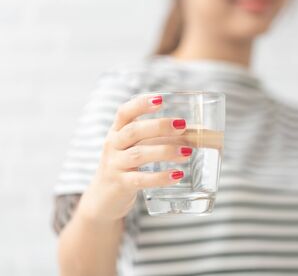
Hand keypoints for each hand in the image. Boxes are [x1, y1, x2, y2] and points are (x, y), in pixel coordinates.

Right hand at [76, 93, 191, 222]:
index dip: (141, 104)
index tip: (161, 99)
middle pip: (134, 131)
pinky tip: (177, 175)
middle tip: (182, 125)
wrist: (102, 199)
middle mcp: (113, 145)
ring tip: (187, 152)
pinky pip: (141, 179)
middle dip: (159, 126)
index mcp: (117, 132)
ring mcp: (115, 165)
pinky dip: (160, 177)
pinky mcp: (120, 185)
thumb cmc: (126, 168)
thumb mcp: (133, 148)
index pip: (124, 112)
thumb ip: (156, 139)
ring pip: (139, 154)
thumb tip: (193, 133)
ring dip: (165, 151)